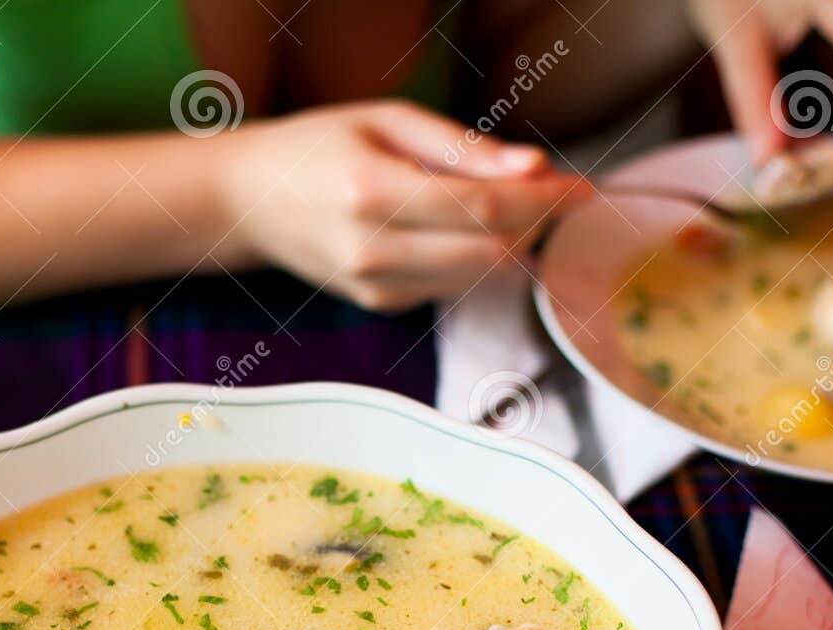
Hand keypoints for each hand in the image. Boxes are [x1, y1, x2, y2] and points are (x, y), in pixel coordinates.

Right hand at [219, 100, 589, 311]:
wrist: (248, 201)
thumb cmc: (318, 147)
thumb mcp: (388, 122)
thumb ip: (463, 149)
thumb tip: (533, 168)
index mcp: (372, 191)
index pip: (486, 208)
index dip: (546, 201)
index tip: (584, 189)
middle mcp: (373, 248)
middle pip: (492, 252)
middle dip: (538, 226)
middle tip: (560, 193)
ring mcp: (376, 285)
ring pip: (479, 277)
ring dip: (514, 244)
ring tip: (520, 205)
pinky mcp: (381, 304)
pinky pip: (452, 286)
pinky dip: (476, 258)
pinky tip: (468, 228)